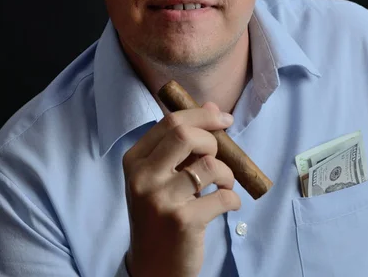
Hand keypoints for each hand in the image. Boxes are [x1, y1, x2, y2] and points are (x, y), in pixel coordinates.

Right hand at [122, 102, 240, 276]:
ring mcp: (160, 199)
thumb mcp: (163, 176)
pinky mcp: (181, 221)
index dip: (202, 116)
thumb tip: (213, 107)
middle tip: (218, 156)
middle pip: (185, 134)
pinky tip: (226, 204)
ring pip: (208, 164)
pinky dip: (232, 198)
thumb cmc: (161, 215)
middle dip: (212, 139)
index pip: (171, 121)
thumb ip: (185, 142)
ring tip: (223, 186)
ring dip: (226, 173)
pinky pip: (222, 196)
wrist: (154, 268)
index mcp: (135, 160)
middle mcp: (142, 177)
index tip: (223, 120)